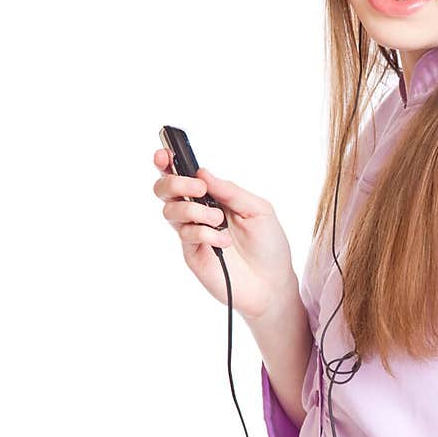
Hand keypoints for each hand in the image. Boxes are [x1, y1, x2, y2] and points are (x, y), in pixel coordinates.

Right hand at [152, 149, 294, 319]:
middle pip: (165, 189)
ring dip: (194, 210)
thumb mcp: (259, 209)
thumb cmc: (268, 244)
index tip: (165, 153)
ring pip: (170, 211)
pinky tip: (223, 241)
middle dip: (175, 182)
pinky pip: (186, 235)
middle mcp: (198, 212)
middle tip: (199, 189)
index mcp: (213, 196)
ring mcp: (192, 233)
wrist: (272, 283)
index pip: (183, 174)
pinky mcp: (192, 253)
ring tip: (218, 220)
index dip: (168, 161)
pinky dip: (204, 233)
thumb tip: (203, 173)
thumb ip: (230, 191)